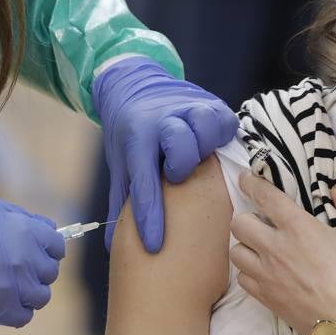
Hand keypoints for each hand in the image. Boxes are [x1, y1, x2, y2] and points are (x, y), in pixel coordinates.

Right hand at [0, 192, 65, 327]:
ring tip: (9, 285)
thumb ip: (16, 216)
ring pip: (40, 296)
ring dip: (28, 291)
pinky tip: (1, 300)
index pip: (56, 245)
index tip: (36, 249)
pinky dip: (15, 311)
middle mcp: (27, 261)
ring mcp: (16, 288)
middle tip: (17, 266)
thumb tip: (39, 226)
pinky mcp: (1, 311)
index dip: (47, 247)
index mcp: (26, 232)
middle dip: (37, 268)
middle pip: (49, 272)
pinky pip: (24, 316)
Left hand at [92, 57, 237, 251]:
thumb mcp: (120, 165)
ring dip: (205, 145)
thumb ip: (121, 203)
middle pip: (179, 145)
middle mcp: (161, 121)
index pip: (143, 183)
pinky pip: (225, 120)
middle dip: (181, 166)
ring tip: (202, 158)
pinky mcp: (208, 103)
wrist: (134, 87)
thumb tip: (110, 247)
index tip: (155, 245)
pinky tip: (217, 147)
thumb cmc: (130, 136)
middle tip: (177, 176)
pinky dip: (224, 134)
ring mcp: (186, 109)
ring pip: (205, 125)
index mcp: (135, 139)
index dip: (150, 217)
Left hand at [229, 173, 335, 334]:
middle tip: (261, 221)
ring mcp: (266, 274)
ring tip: (259, 246)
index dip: (251, 183)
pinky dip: (248, 270)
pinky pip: (242, 277)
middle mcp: (275, 248)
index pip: (263, 196)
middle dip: (246, 217)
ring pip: (235, 251)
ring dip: (244, 245)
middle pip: (239, 223)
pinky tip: (263, 270)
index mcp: (297, 227)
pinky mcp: (264, 297)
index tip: (246, 179)